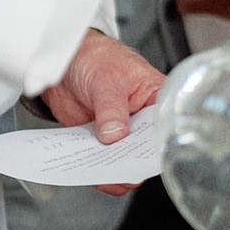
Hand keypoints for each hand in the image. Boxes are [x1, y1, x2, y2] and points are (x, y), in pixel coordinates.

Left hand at [39, 29, 162, 195]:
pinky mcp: (99, 139)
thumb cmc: (97, 58)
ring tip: (101, 171)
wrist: (66, 62)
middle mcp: (142, 119)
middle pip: (144, 148)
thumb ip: (111, 109)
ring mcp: (120, 131)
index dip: (156, 143)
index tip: (144, 157)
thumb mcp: (106, 80)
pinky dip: (93, 167)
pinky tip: (87, 168)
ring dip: (110, 168)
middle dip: (132, 160)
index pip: (163, 126)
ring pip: (122, 159)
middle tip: (119, 166)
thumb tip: (115, 134)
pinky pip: (100, 159)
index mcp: (156, 99)